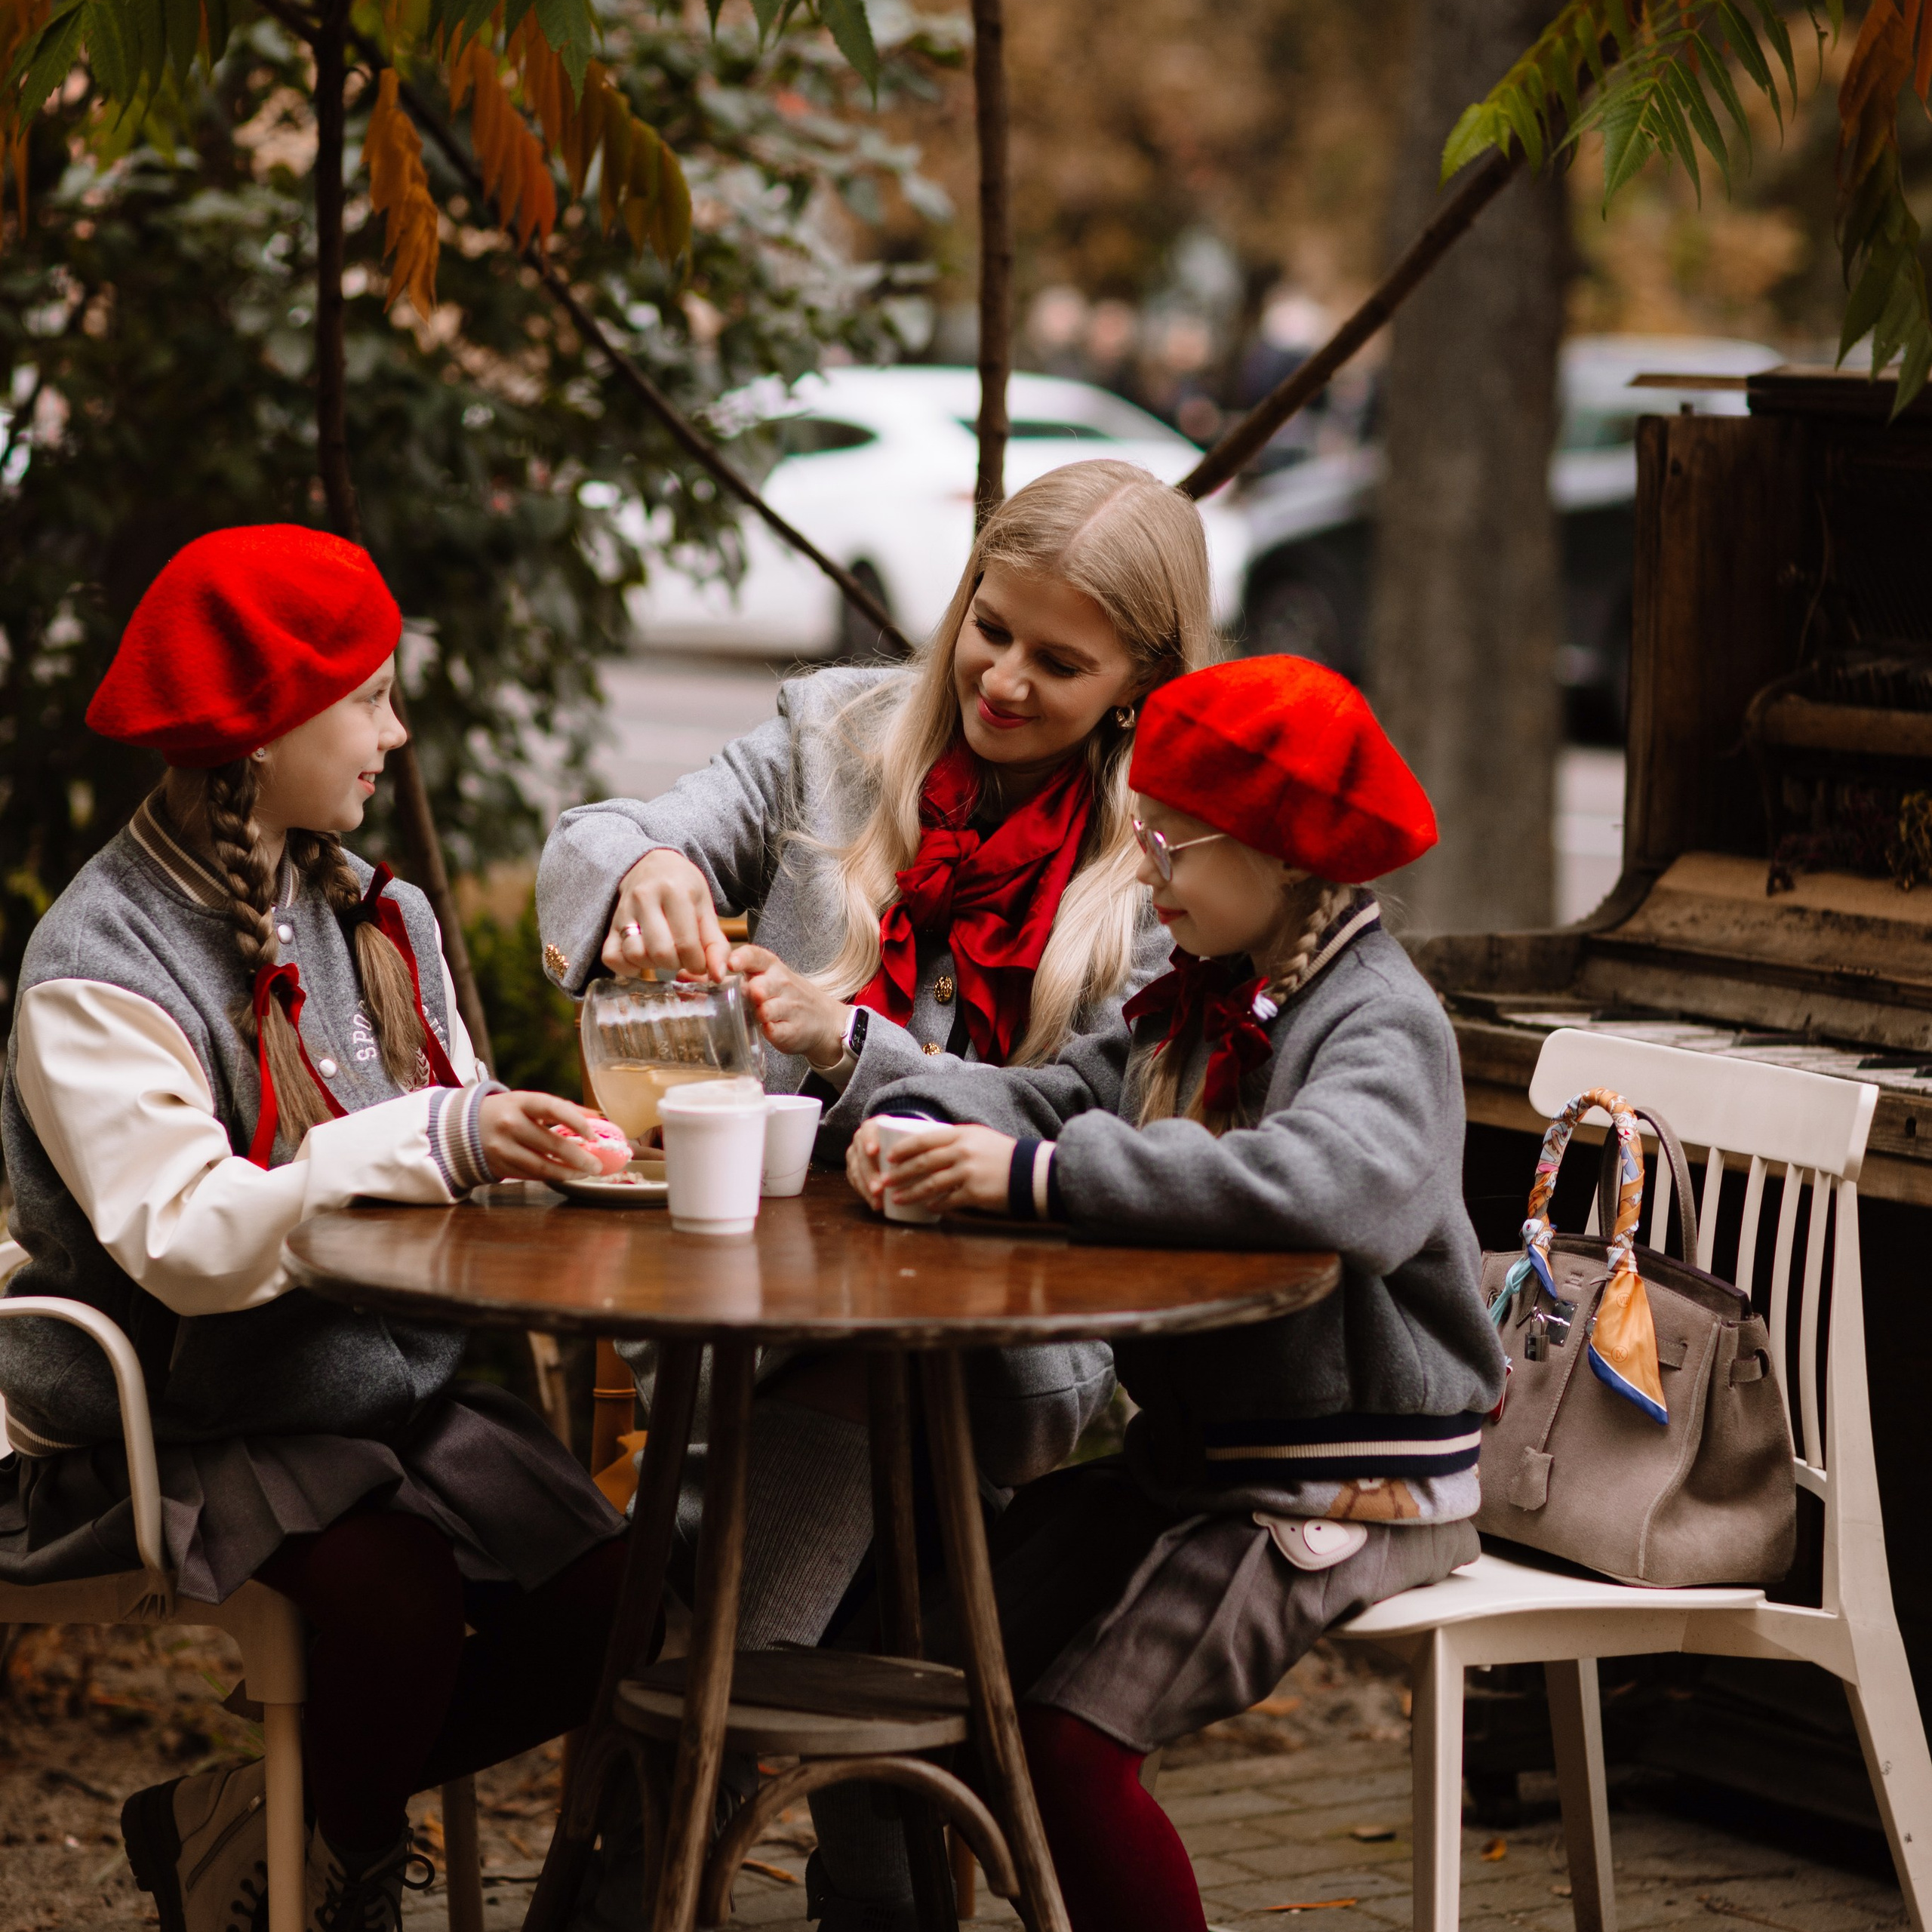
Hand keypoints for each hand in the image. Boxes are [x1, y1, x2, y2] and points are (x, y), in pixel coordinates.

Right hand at [478, 1091, 605, 1181]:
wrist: (463, 1127)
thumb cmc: (507, 1112)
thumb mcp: (529, 1102)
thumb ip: (560, 1109)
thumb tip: (596, 1117)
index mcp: (521, 1101)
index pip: (553, 1108)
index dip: (577, 1122)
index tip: (594, 1135)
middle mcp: (509, 1123)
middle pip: (551, 1144)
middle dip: (580, 1158)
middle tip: (597, 1165)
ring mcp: (502, 1147)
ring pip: (542, 1166)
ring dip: (568, 1173)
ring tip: (585, 1173)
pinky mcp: (498, 1166)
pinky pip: (531, 1175)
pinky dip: (551, 1176)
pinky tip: (564, 1174)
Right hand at [604, 848, 729, 980]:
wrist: (653, 864)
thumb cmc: (684, 887)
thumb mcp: (706, 908)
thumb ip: (715, 943)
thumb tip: (718, 975)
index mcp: (675, 891)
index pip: (686, 944)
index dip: (697, 963)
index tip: (700, 961)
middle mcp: (645, 898)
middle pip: (660, 953)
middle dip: (677, 964)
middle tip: (682, 956)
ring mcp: (624, 910)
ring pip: (635, 954)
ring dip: (653, 965)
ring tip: (664, 955)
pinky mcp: (610, 923)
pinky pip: (611, 956)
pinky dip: (627, 966)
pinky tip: (643, 959)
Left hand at [730, 943, 848, 1065]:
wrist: (822, 1020)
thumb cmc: (783, 997)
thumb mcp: (763, 979)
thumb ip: (729, 979)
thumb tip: (684, 976)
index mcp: (770, 967)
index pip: (756, 956)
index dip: (742, 958)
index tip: (730, 964)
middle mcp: (782, 984)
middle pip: (762, 985)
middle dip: (755, 991)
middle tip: (752, 996)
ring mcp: (790, 1007)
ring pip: (769, 1009)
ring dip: (760, 1014)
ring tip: (760, 1015)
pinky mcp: (793, 1030)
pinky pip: (776, 1031)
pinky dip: (770, 1032)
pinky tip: (770, 1030)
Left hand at [846, 1119, 1015, 1216]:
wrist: (1030, 1171)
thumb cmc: (1002, 1154)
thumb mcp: (979, 1137)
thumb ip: (955, 1140)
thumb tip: (928, 1148)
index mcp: (962, 1134)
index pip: (925, 1139)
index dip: (904, 1148)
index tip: (889, 1157)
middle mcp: (963, 1151)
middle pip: (923, 1162)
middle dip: (900, 1173)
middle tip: (883, 1181)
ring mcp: (968, 1173)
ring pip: (931, 1184)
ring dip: (911, 1192)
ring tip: (897, 1198)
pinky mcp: (975, 1193)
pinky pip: (948, 1200)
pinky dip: (936, 1204)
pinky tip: (928, 1207)